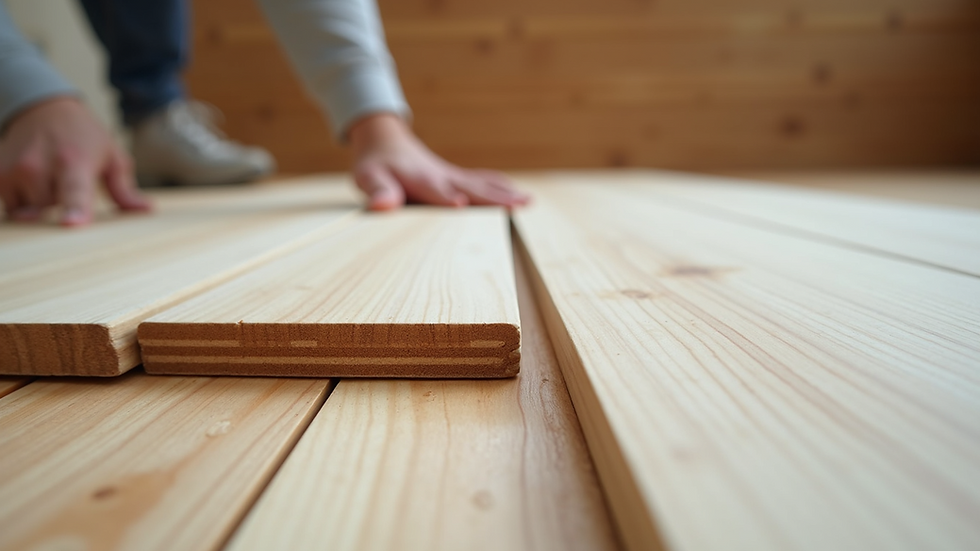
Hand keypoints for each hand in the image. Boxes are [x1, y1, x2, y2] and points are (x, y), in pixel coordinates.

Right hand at [0, 97, 150, 225]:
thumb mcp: (111, 157)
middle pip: (50, 211)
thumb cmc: (83, 136)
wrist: (43, 109)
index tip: (71, 223)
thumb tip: (146, 210)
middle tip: (65, 181)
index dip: (73, 209)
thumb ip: (124, 188)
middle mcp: (39, 165)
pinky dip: (22, 201)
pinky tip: (32, 183)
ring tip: (49, 181)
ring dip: (41, 204)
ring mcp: (14, 170)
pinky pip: (9, 207)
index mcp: (74, 161)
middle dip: (60, 205)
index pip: (74, 191)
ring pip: (29, 213)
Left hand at [348, 113, 528, 210]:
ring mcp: (453, 177)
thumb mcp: (368, 177)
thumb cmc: (376, 164)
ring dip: (505, 194)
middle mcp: (443, 177)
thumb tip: (382, 206)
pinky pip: (483, 182)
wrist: (386, 142)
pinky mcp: (459, 178)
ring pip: (483, 185)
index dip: (447, 198)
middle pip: (471, 188)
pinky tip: (521, 196)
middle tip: (516, 205)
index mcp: (420, 179)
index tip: (460, 205)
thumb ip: (377, 191)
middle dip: (492, 198)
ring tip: (527, 201)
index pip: (436, 191)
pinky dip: (502, 187)